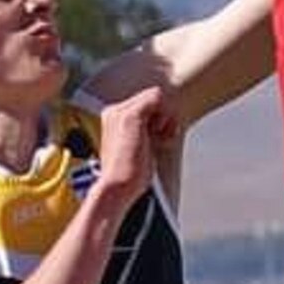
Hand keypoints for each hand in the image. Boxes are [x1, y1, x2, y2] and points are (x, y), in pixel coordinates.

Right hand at [97, 87, 176, 208]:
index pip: (146, 103)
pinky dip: (166, 117)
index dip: (157, 120)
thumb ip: (149, 131)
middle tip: (158, 141)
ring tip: (159, 140)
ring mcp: (120, 111)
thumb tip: (171, 120)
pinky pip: (158, 97)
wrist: (117, 187)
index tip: (155, 141)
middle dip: (163, 117)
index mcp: (113, 119)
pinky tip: (160, 137)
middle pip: (153, 97)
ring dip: (165, 118)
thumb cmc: (129, 176)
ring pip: (157, 96)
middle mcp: (114, 111)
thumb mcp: (141, 148)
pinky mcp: (130, 115)